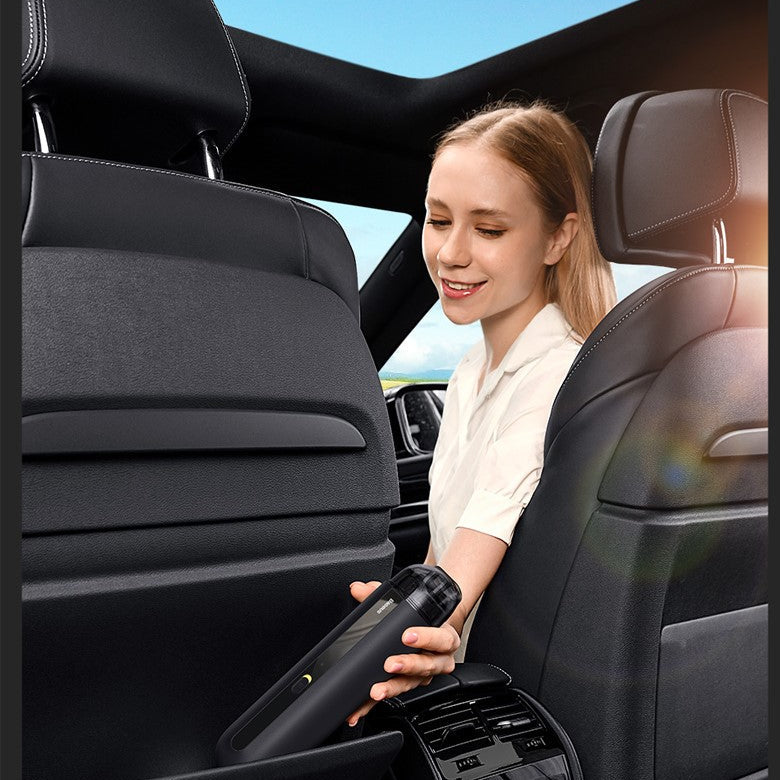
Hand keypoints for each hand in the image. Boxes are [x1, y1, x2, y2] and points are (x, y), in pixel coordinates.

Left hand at [344, 580, 460, 726]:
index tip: (408, 635)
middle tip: (390, 664)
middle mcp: (438, 659)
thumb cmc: (422, 619)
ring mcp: (424, 676)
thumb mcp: (407, 604)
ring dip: (393, 688)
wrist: (436, 632)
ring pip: (412, 684)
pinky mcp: (409, 686)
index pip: (441, 639)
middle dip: (408, 666)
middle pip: (426, 666)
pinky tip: (361, 707)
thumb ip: (380, 594)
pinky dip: (376, 704)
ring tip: (376, 691)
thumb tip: (358, 588)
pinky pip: (395, 695)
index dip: (426, 638)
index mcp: (444, 637)